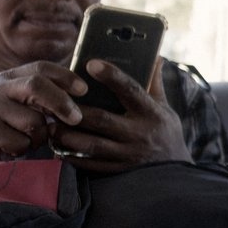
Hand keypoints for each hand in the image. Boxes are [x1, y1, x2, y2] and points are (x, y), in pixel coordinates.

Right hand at [0, 61, 85, 171]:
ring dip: (39, 137)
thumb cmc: (3, 128)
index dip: (65, 76)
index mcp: (10, 78)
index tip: (84, 90)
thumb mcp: (22, 107)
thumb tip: (80, 106)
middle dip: (61, 102)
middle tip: (76, 118)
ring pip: (33, 121)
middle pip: (36, 86)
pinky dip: (23, 149)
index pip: (41, 68)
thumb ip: (44, 101)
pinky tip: (11, 148)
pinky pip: (21, 141)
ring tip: (27, 140)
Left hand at [49, 58, 190, 172]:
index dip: (111, 76)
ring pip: (91, 144)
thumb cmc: (166, 133)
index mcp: (151, 112)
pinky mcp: (118, 170)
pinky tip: (58, 147)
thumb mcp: (165, 108)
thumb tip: (154, 57)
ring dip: (68, 135)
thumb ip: (155, 84)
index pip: (131, 90)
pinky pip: (90, 164)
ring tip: (52, 126)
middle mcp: (139, 133)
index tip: (91, 63)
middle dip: (76, 110)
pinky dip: (72, 156)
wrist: (175, 171)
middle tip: (54, 100)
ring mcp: (128, 154)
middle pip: (102, 119)